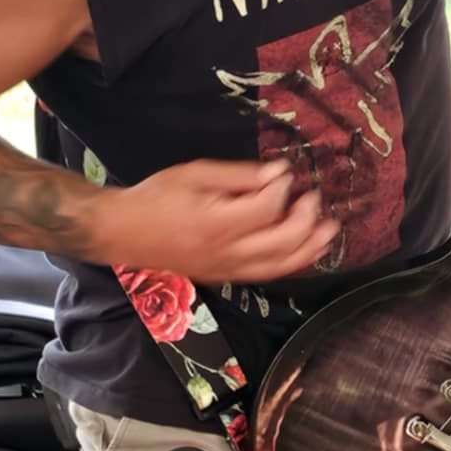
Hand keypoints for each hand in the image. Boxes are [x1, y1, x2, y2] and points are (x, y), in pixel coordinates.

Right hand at [97, 157, 337, 282]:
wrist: (121, 233)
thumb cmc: (156, 196)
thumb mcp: (195, 173)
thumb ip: (239, 176)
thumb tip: (279, 173)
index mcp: (216, 222)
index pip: (267, 208)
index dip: (283, 189)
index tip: (287, 173)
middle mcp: (225, 252)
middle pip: (282, 242)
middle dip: (306, 219)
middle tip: (314, 198)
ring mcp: (226, 269)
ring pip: (280, 265)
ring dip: (309, 248)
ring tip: (329, 230)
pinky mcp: (225, 277)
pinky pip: (266, 274)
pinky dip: (290, 262)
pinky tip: (305, 249)